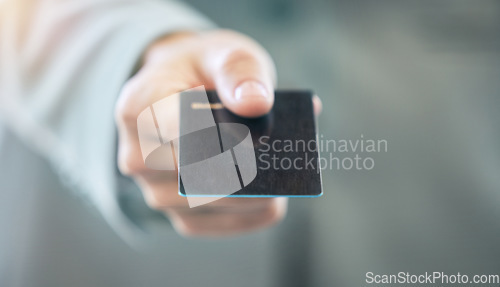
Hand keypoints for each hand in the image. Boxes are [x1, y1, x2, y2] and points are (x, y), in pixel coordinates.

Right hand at [115, 30, 320, 236]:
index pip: (178, 130)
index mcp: (139, 107)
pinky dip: (257, 209)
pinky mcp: (183, 215)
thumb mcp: (222, 53)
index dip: (222, 136)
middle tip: (286, 156)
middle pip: (200, 174)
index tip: (254, 135)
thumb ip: (239, 71)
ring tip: (285, 170)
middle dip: (249, 166)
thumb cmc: (202, 73)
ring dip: (258, 191)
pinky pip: (226, 223)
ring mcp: (157, 192)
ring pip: (216, 203)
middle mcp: (139, 157)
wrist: (182, 94)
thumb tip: (258, 104)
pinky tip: (276, 192)